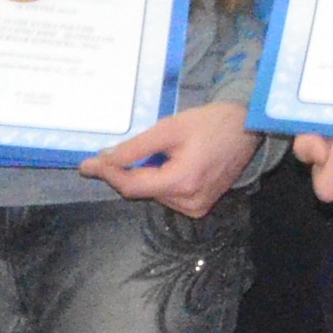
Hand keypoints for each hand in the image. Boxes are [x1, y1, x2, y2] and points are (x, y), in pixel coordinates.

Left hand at [85, 100, 253, 219]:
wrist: (247, 128)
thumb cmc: (210, 123)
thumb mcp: (169, 128)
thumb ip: (135, 147)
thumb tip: (105, 159)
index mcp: (182, 182)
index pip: (132, 186)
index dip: (107, 175)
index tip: (86, 165)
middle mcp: (189, 202)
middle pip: (142, 191)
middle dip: (124, 173)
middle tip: (106, 156)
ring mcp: (196, 208)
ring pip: (153, 194)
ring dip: (143, 176)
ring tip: (151, 154)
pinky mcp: (200, 207)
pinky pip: (168, 195)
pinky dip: (158, 181)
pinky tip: (164, 164)